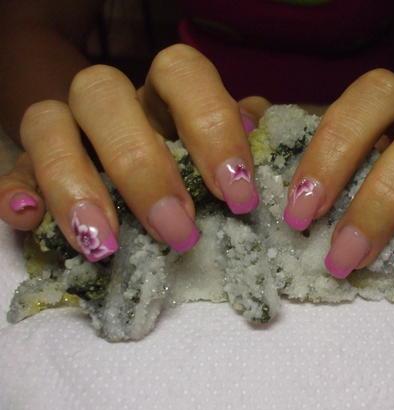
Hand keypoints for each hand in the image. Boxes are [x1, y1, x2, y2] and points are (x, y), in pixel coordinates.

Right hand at [0, 44, 268, 261]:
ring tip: (106, 246)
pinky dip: (15, 192)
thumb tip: (262, 126)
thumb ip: (238, 136)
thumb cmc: (183, 158)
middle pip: (104, 96)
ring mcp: (64, 129)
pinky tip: (30, 221)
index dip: (211, 127)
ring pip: (47, 126)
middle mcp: (110, 102)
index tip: (237, 194)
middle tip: (179, 231)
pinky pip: (8, 169)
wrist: (124, 157)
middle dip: (143, 168)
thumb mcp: (215, 147)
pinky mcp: (27, 166)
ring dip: (75, 187)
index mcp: (161, 90)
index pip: (181, 72)